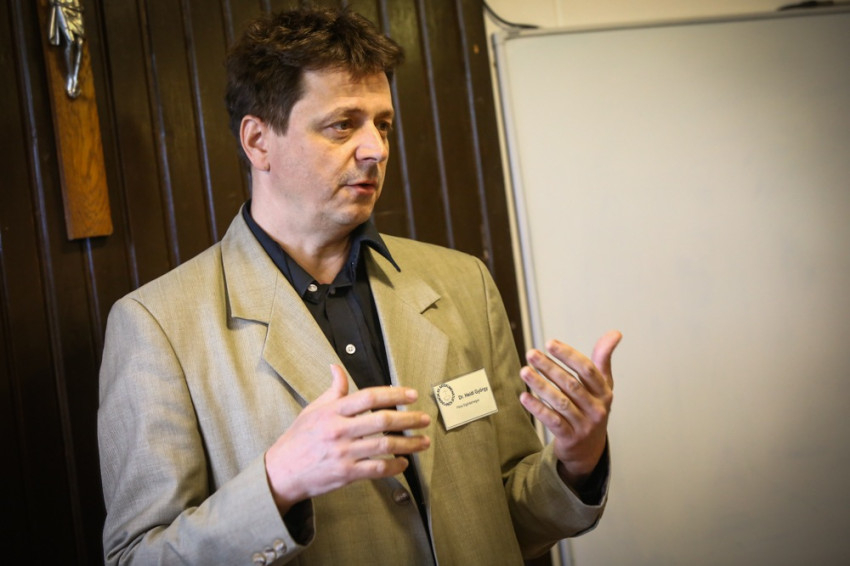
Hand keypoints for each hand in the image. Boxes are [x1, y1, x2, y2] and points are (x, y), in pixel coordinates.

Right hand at [265, 364, 430, 512]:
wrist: (280, 472)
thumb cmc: (298, 439)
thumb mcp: (313, 410)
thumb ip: (333, 390)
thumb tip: (338, 368)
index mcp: (332, 411)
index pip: (369, 396)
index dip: (394, 394)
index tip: (411, 395)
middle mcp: (339, 430)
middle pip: (382, 420)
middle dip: (409, 419)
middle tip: (424, 419)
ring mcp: (343, 453)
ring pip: (384, 445)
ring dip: (408, 443)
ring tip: (423, 441)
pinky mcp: (345, 474)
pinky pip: (376, 469)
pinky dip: (394, 466)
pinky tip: (403, 462)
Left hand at [519, 331, 621, 488]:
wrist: (589, 449)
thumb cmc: (592, 408)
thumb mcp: (602, 385)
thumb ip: (603, 359)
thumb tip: (615, 333)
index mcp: (604, 392)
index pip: (587, 370)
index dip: (568, 355)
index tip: (549, 342)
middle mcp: (597, 409)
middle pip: (571, 384)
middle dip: (550, 367)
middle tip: (531, 353)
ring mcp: (584, 425)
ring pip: (560, 402)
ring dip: (541, 385)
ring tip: (524, 371)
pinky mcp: (569, 438)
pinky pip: (552, 421)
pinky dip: (538, 408)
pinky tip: (524, 397)